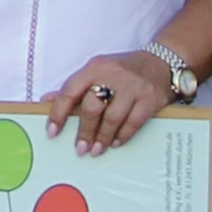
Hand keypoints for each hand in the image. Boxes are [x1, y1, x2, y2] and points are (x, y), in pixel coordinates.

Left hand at [47, 49, 178, 154]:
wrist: (162, 62)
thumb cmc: (124, 70)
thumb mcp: (98, 70)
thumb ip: (75, 87)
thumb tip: (48, 101)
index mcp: (96, 67)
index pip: (71, 90)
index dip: (59, 113)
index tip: (52, 131)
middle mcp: (113, 74)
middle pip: (92, 107)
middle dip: (84, 131)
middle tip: (80, 148)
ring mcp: (133, 86)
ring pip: (113, 117)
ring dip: (103, 137)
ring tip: (97, 149)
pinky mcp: (150, 98)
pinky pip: (133, 122)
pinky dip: (123, 135)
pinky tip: (116, 142)